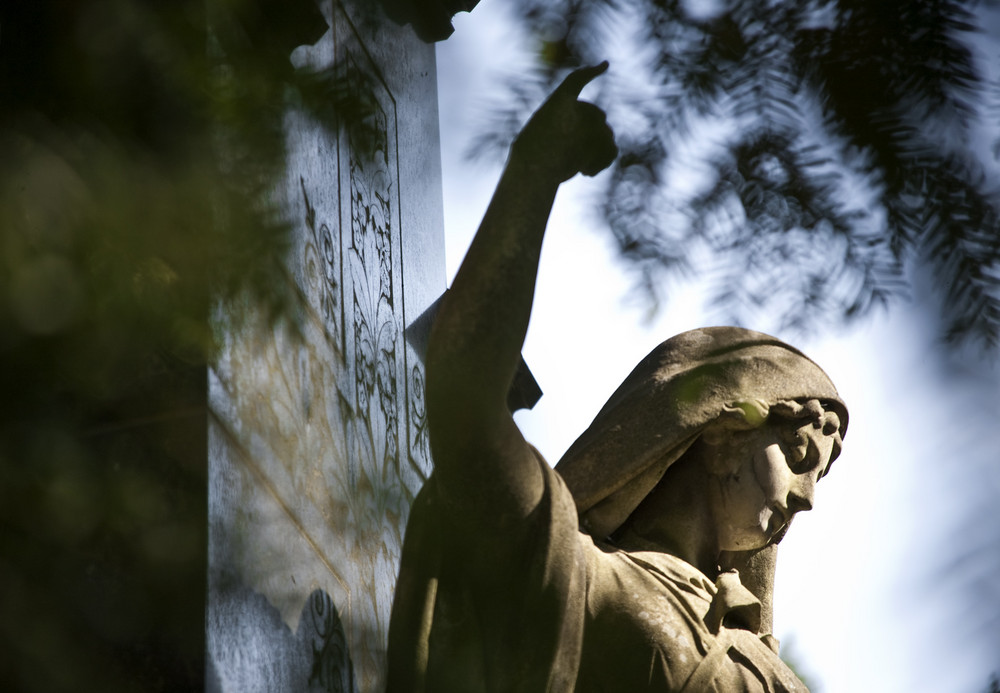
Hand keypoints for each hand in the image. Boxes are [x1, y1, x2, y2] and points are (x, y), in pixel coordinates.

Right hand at [512, 62, 617, 181]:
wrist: (533, 168)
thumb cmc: (530, 155)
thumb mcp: (540, 137)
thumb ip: (566, 129)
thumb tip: (603, 138)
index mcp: (560, 100)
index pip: (577, 80)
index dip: (591, 71)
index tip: (606, 64)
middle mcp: (580, 106)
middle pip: (599, 116)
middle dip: (594, 135)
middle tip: (576, 156)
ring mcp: (593, 122)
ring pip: (607, 136)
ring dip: (596, 153)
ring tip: (578, 168)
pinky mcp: (601, 141)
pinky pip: (612, 150)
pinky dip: (602, 163)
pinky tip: (586, 173)